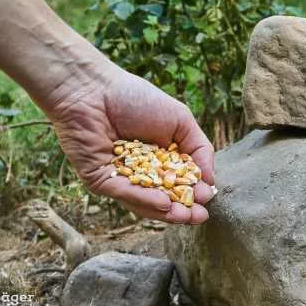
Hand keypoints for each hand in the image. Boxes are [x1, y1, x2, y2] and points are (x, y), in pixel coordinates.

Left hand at [43, 66, 215, 223]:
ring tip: (186, 216)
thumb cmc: (137, 99)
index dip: (194, 191)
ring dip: (166, 211)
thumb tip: (211, 181)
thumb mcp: (180, 120)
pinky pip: (124, 192)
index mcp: (159, 157)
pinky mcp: (101, 180)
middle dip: (183, 209)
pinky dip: (144, 199)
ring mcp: (120, 178)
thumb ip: (200, 149)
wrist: (93, 89)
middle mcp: (140, 171)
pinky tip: (163, 203)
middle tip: (200, 217)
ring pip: (144, 201)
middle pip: (164, 196)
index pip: (180, 181)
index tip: (207, 198)